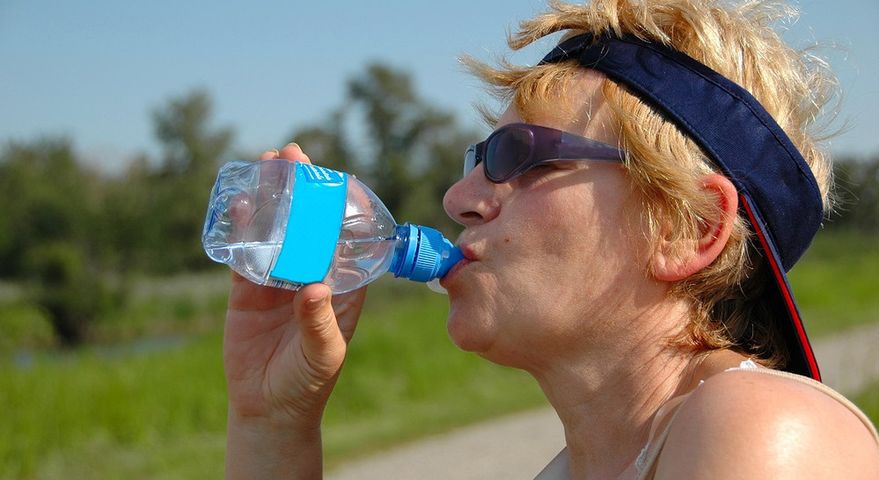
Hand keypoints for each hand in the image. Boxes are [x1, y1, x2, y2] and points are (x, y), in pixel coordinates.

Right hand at [223, 144, 366, 477]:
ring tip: (266, 161)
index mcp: (343, 284)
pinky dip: (242, 226)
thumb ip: (319, 323)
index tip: (340, 177)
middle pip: (309, 222)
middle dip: (302, 188)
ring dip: (271, 196)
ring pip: (276, 228)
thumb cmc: (307, 381)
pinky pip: (245, 250)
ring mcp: (279, 277)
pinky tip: (239, 201)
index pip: (348, 236)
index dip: (345, 205)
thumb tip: (315, 288)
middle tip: (293, 154)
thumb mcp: (322, 353)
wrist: (268, 407)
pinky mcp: (247, 288)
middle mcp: (312, 273)